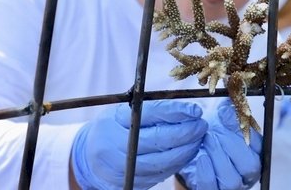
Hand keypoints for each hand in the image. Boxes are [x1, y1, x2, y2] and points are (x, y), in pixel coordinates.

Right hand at [71, 100, 206, 189]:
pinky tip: (186, 153)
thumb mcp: (123, 112)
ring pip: (162, 161)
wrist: (88, 157)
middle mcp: (114, 146)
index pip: (150, 114)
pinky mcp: (129, 183)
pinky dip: (176, 163)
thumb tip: (185, 109)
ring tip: (198, 138)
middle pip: (158, 140)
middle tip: (201, 125)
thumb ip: (150, 110)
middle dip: (185, 132)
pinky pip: (159, 174)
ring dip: (186, 150)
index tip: (195, 109)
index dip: (176, 111)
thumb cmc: (112, 128)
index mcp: (114, 121)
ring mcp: (121, 168)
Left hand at [178, 99, 261, 189]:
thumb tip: (230, 104)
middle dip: (231, 145)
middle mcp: (248, 173)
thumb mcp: (221, 116)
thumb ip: (228, 109)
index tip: (224, 114)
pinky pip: (210, 187)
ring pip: (231, 180)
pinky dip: (205, 172)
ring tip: (206, 141)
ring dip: (217, 157)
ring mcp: (231, 184)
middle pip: (250, 166)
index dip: (242, 130)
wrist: (195, 146)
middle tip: (214, 131)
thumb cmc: (213, 130)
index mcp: (255, 152)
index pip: (258, 145)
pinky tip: (200, 156)